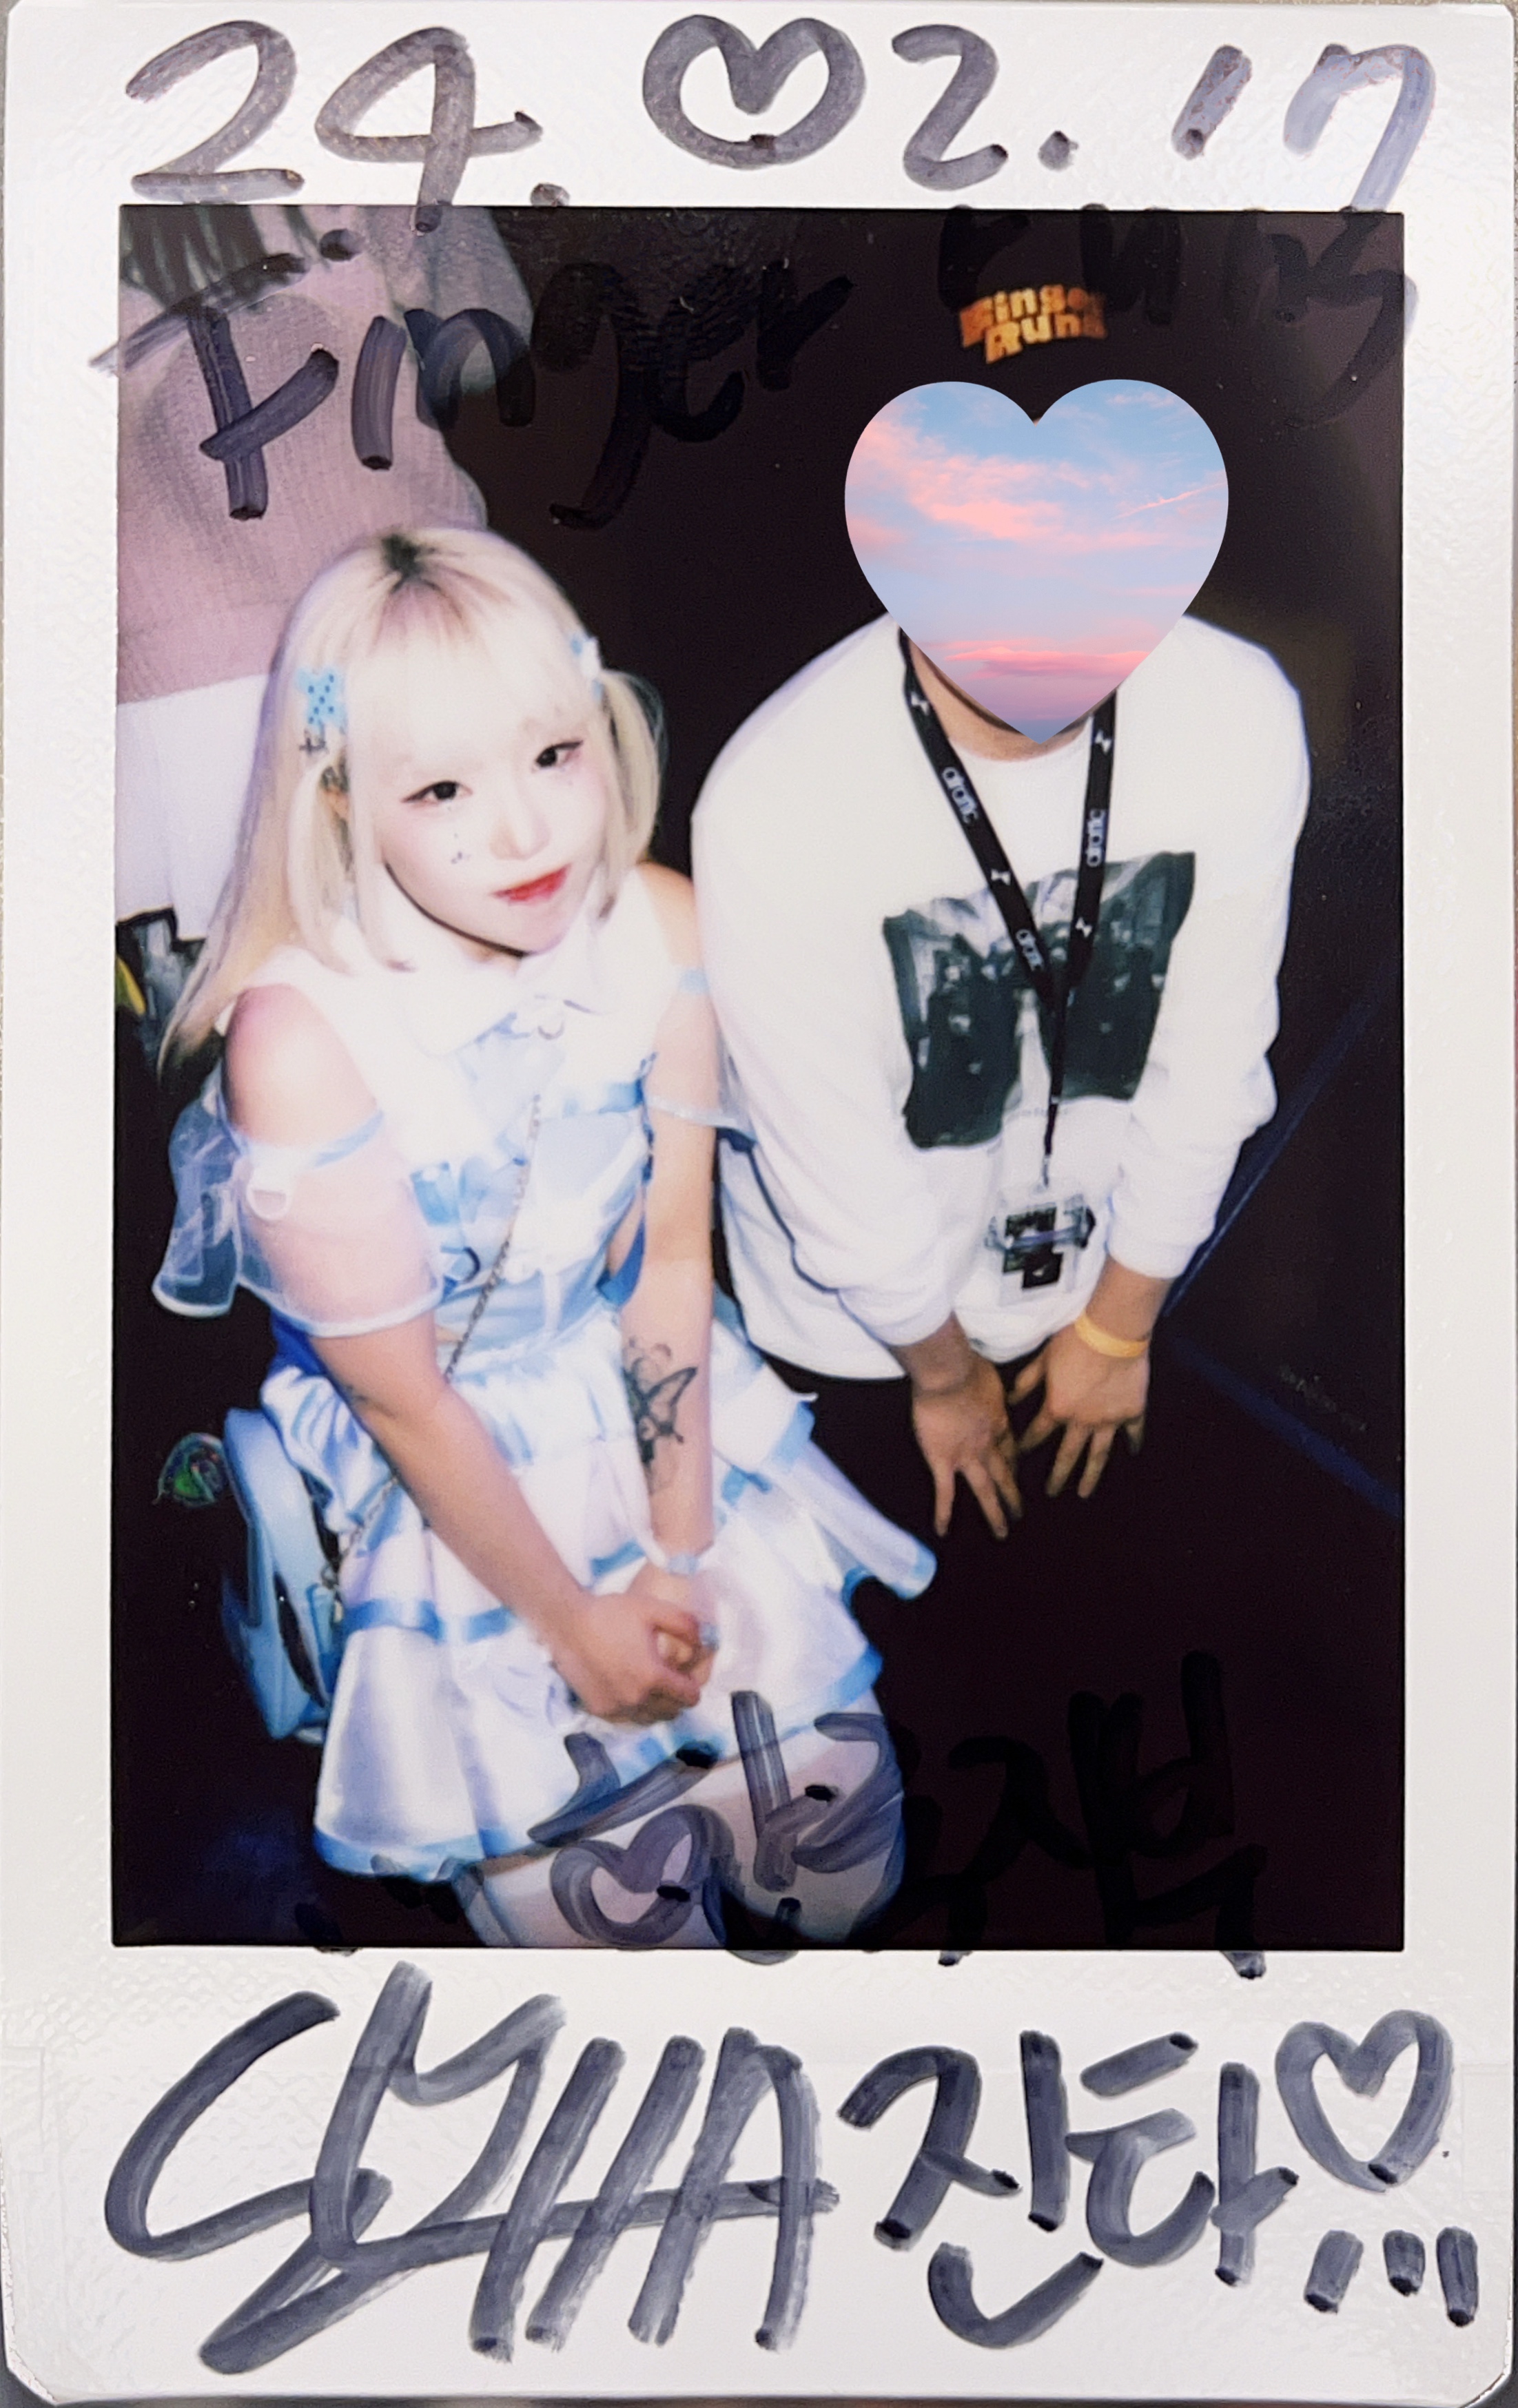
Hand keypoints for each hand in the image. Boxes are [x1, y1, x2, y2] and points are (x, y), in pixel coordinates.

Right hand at [550, 1567, 713, 1724]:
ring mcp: (616, 1708)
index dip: (693, 1686)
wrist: (567, 1623)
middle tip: (670, 1680)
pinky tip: (629, 1690)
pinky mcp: (599, 1710)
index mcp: (653, 1677)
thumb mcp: (654, 1609)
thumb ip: (687, 1625)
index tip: (686, 1675)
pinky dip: (634, 1710)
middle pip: (672, 1713)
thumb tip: (704, 1643)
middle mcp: (636, 1699)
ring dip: (656, 1707)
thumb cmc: (611, 1613)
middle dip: (676, 1698)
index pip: (690, 1698)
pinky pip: (627, 1719)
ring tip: (650, 1686)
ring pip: (650, 1720)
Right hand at [911, 1351, 1022, 1538]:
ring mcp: (967, 1456)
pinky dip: (944, 1513)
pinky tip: (944, 1530)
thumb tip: (985, 1379)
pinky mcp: (943, 1461)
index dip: (1015, 1462)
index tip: (1017, 1472)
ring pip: (985, 1490)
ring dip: (994, 1512)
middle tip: (1021, 1513)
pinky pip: (945, 1492)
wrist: (950, 1373)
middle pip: (1004, 1474)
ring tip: (1003, 1532)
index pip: (1010, 1448)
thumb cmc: (968, 1365)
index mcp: (999, 1422)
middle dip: (1013, 1495)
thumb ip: (988, 1384)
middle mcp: (988, 1444)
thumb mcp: (988, 1374)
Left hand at [1011, 1324, 1148, 1498]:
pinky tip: (1133, 1452)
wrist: (1112, 1333)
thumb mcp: (1043, 1359)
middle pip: (1067, 1454)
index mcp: (1058, 1408)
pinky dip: (1133, 1442)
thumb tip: (1011, 1399)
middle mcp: (1082, 1421)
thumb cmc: (1074, 1342)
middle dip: (1058, 1476)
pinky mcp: (1131, 1412)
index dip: (1027, 1445)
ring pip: (1098, 1454)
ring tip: (1084, 1492)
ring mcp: (1109, 1420)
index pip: (1037, 1433)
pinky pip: (1133, 1432)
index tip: (1019, 1459)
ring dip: (1091, 1475)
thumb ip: (1027, 1382)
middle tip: (1052, 1493)